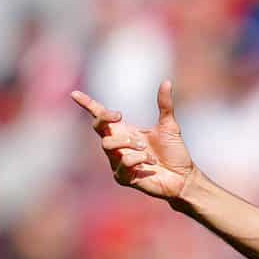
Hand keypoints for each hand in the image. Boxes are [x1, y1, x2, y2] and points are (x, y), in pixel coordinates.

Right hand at [71, 81, 196, 201]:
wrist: (183, 177)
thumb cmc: (174, 152)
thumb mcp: (170, 125)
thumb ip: (164, 105)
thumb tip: (167, 81)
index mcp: (125, 131)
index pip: (101, 117)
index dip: (87, 104)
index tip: (75, 94)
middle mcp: (118, 146)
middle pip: (98, 128)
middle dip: (106, 119)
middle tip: (120, 116)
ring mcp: (118, 162)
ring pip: (108, 145)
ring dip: (127, 142)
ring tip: (145, 148)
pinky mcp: (123, 177)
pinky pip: (122, 164)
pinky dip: (138, 159)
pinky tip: (150, 163)